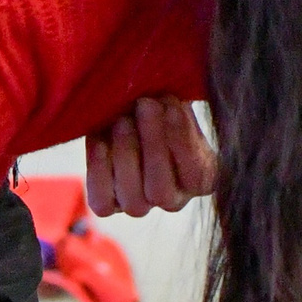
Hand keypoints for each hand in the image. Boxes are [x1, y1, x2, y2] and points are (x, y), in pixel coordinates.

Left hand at [86, 97, 216, 215]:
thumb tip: (169, 96)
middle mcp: (173, 200)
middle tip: (144, 105)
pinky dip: (99, 171)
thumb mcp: (174, 102)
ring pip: (134, 201)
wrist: (126, 109)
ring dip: (126, 155)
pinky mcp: (109, 205)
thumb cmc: (157, 103)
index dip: (183, 140)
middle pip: (162, 191)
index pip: (196, 174)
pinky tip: (99, 141)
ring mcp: (140, 206)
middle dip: (153, 144)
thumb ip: (177, 105)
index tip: (172, 104)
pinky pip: (102, 203)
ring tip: (121, 119)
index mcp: (201, 180)